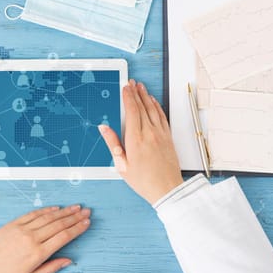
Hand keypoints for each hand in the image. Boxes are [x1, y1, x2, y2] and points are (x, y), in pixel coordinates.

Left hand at [0, 205, 90, 272]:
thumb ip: (51, 268)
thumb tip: (68, 260)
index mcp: (38, 254)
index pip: (64, 237)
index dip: (77, 228)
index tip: (87, 223)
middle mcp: (32, 238)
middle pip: (59, 224)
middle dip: (75, 217)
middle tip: (87, 211)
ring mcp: (23, 229)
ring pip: (48, 217)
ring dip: (64, 211)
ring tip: (76, 207)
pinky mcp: (14, 223)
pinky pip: (34, 214)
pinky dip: (47, 210)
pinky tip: (56, 208)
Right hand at [99, 80, 182, 204]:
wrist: (166, 189)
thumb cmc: (143, 180)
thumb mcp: (121, 165)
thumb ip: (113, 144)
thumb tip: (104, 128)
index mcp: (135, 139)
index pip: (132, 111)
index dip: (128, 97)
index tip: (125, 88)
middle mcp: (149, 134)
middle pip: (142, 107)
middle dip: (136, 93)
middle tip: (132, 83)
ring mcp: (160, 134)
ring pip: (153, 110)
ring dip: (146, 97)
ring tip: (141, 87)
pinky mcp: (168, 138)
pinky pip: (162, 117)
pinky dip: (157, 107)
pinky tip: (154, 102)